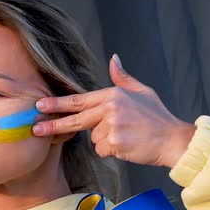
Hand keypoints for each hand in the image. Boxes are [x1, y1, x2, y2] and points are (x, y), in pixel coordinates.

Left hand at [32, 54, 195, 167]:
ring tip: (126, 136)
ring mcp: (111, 126)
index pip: (79, 100)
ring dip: (104, 141)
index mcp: (113, 95)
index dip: (58, 103)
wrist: (174, 140)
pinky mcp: (114, 143)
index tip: (40, 105)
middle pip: (75, 119)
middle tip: (35, 128)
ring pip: (93, 138)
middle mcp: (110, 108)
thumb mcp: (142, 91)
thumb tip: (114, 59)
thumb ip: (123, 78)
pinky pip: (101, 150)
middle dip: (53, 124)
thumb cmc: (157, 117)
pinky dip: (111, 151)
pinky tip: (127, 146)